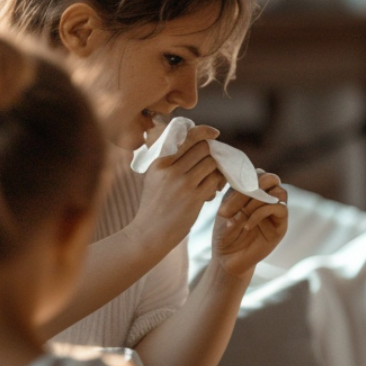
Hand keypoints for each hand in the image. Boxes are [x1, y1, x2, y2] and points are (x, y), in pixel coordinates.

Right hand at [131, 125, 226, 253]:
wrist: (149, 234)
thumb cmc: (154, 206)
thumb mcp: (154, 178)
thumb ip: (170, 161)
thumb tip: (195, 143)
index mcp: (159, 162)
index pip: (187, 136)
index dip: (204, 132)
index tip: (214, 134)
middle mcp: (170, 169)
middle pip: (203, 148)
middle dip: (212, 154)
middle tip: (213, 165)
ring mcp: (182, 183)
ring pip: (212, 164)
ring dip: (216, 171)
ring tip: (212, 181)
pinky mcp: (193, 198)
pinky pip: (215, 181)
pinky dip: (217, 184)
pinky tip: (210, 193)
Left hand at [211, 171, 287, 277]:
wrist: (227, 259)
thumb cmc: (224, 234)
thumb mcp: (225, 212)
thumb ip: (235, 197)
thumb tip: (249, 188)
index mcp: (251, 192)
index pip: (255, 173)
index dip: (243, 179)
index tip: (230, 192)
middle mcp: (265, 199)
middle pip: (271, 178)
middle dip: (256, 185)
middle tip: (241, 199)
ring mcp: (275, 212)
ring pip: (279, 191)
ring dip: (259, 199)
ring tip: (243, 213)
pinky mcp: (281, 226)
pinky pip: (280, 209)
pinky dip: (262, 213)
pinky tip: (247, 225)